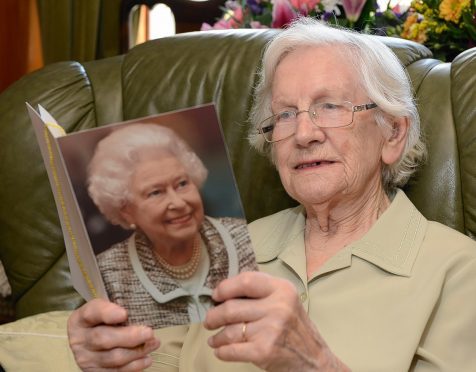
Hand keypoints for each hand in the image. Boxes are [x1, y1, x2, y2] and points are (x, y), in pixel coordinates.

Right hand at [67, 298, 159, 370]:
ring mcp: (86, 359)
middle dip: (129, 337)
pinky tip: (146, 359)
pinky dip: (134, 366)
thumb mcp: (108, 307)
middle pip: (103, 339)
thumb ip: (119, 306)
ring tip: (153, 343)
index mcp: (80, 319)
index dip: (107, 313)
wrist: (94, 337)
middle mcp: (79, 340)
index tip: (124, 313)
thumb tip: (141, 309)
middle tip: (149, 332)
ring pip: (112, 358)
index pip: (91, 313)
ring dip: (136, 352)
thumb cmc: (106, 318)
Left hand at [204, 272, 349, 370]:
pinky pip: (231, 350)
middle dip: (214, 315)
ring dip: (216, 336)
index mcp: (282, 289)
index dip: (225, 288)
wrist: (314, 360)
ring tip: (214, 338)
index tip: (216, 295)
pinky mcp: (264, 351)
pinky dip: (221, 351)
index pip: (246, 281)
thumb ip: (261, 291)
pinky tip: (220, 350)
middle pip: (231, 307)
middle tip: (209, 320)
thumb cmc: (294, 328)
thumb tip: (224, 291)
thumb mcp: (285, 300)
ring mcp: (271, 330)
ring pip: (229, 330)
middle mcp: (278, 307)